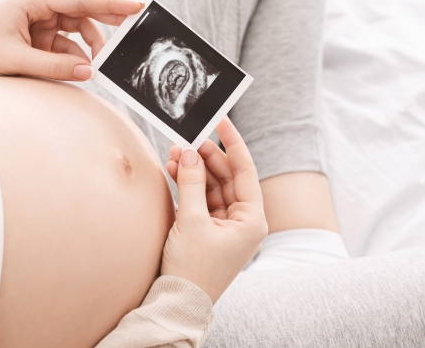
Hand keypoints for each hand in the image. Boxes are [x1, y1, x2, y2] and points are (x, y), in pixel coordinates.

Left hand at [0, 0, 142, 79]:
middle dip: (107, 20)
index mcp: (31, 0)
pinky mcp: (39, 35)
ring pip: (77, 29)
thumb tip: (89, 71)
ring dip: (89, 46)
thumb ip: (54, 66)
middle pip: (82, 10)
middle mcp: (39, 5)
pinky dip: (76, 56)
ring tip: (99, 65)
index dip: (109, 3)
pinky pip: (66, 43)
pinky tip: (82, 68)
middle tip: (135, 26)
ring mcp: (40, 20)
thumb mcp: (16, 60)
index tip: (135, 5)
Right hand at [161, 117, 267, 303]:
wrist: (179, 302)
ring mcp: (226, 226)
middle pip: (226, 177)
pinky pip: (201, 199)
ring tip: (172, 153)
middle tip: (186, 139)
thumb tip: (188, 152)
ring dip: (193, 170)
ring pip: (211, 187)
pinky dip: (188, 185)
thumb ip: (191, 182)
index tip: (221, 121)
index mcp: (252, 219)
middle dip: (205, 157)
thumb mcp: (191, 219)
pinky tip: (173, 170)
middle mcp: (243, 221)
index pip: (244, 170)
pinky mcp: (208, 231)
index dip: (232, 143)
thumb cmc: (193, 268)